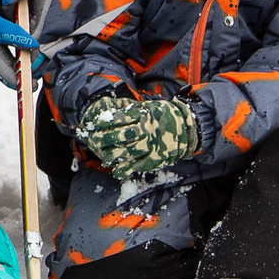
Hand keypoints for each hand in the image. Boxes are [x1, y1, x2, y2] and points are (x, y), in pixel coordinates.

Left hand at [75, 94, 199, 176]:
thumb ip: (127, 109)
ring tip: (104, 157)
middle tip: (93, 141)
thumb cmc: (161, 116)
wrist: (186, 127)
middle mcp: (146, 130)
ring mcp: (150, 145)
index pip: (117, 118)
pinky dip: (125, 170)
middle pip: (120, 136)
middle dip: (104, 139)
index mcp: (142, 115)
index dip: (103, 122)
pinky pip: (137, 166)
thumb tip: (104, 106)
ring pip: (127, 151)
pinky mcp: (155, 158)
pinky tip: (116, 171)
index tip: (92, 124)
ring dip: (112, 155)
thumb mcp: (145, 108)